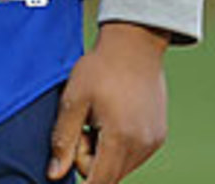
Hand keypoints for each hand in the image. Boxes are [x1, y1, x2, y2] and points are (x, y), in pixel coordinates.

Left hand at [47, 22, 169, 182]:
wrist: (134, 44)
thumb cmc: (101, 67)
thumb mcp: (74, 99)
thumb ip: (64, 139)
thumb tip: (55, 174)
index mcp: (120, 138)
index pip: (99, 182)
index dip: (80, 173)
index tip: (69, 155)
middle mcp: (141, 146)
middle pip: (109, 176)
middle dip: (90, 158)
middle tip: (83, 124)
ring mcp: (153, 142)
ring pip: (121, 167)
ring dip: (105, 152)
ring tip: (98, 118)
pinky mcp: (158, 136)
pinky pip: (134, 155)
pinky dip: (120, 145)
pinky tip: (114, 117)